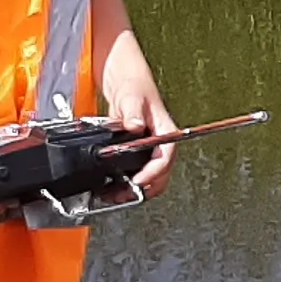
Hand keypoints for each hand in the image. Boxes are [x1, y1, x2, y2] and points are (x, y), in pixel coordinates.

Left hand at [96, 41, 177, 192]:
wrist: (128, 85)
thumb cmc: (135, 88)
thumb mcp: (132, 97)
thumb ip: (132, 111)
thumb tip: (134, 125)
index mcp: (166, 132)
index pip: (165, 157)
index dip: (152, 173)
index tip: (138, 181)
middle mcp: (161, 145)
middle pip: (161, 175)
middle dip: (144, 189)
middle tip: (124, 195)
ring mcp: (151, 151)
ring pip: (151, 179)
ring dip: (135, 190)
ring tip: (116, 196)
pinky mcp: (139, 154)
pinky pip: (139, 175)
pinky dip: (129, 184)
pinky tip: (114, 187)